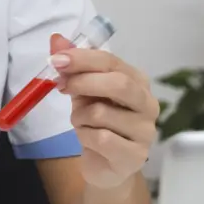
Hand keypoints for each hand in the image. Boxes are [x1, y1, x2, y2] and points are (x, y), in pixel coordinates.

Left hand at [50, 34, 158, 189]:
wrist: (104, 164)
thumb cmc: (96, 122)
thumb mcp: (81, 90)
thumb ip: (71, 65)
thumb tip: (56, 39)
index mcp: (137, 81)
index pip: (111, 61)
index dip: (82, 58)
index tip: (56, 60)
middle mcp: (148, 103)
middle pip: (118, 83)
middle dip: (83, 82)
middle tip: (62, 87)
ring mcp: (145, 131)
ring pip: (101, 113)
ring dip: (79, 117)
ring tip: (82, 123)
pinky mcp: (136, 156)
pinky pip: (101, 139)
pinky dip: (85, 136)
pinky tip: (90, 140)